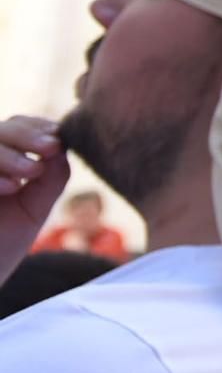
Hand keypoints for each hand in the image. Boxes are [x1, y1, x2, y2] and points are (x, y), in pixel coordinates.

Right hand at [0, 116, 68, 279]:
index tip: (57, 139)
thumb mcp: (33, 209)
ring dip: (7, 154)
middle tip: (50, 148)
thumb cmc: (0, 245)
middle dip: (25, 136)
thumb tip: (64, 143)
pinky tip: (10, 188)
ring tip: (31, 172)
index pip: (15, 127)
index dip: (35, 128)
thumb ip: (51, 178)